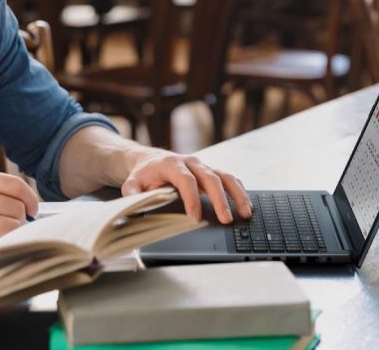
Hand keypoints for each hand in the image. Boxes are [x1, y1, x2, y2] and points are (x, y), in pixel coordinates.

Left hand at [120, 151, 251, 223]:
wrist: (150, 160)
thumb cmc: (143, 174)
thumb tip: (134, 204)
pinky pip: (229, 179)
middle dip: (220, 200)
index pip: (186, 180)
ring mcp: (204, 166)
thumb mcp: (132, 182)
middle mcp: (191, 162)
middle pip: (211, 178)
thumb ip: (132, 193)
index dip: (192, 198)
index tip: (196, 217)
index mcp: (172, 164)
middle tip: (226, 219)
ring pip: (225, 176)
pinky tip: (246, 206)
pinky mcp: (211, 172)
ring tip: (245, 213)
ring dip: (237, 195)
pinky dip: (239, 192)